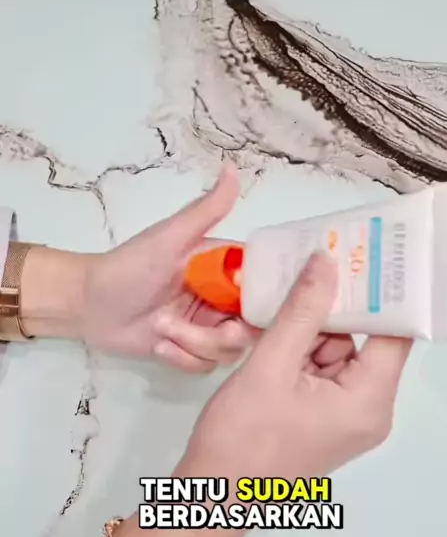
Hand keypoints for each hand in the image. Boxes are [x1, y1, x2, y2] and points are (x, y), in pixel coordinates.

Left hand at [20, 164, 257, 371]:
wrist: (88, 303)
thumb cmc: (128, 266)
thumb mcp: (170, 237)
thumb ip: (206, 210)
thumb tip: (232, 170)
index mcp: (223, 268)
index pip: (263, 285)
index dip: (267, 301)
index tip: (249, 311)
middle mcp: (221, 298)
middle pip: (251, 326)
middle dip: (222, 334)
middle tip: (193, 329)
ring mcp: (206, 327)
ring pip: (229, 350)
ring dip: (193, 345)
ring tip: (162, 331)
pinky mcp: (189, 351)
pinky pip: (206, 366)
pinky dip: (182, 359)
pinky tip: (159, 346)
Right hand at [181, 252, 412, 480]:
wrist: (212, 496)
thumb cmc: (242, 436)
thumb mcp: (270, 365)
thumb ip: (300, 312)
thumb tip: (326, 263)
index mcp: (368, 401)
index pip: (394, 334)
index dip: (380, 294)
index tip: (359, 257)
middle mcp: (367, 411)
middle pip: (363, 341)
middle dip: (332, 309)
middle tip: (309, 268)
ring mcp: (344, 417)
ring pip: (337, 352)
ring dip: (308, 330)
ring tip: (275, 307)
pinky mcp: (323, 420)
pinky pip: (320, 371)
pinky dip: (299, 352)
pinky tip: (271, 336)